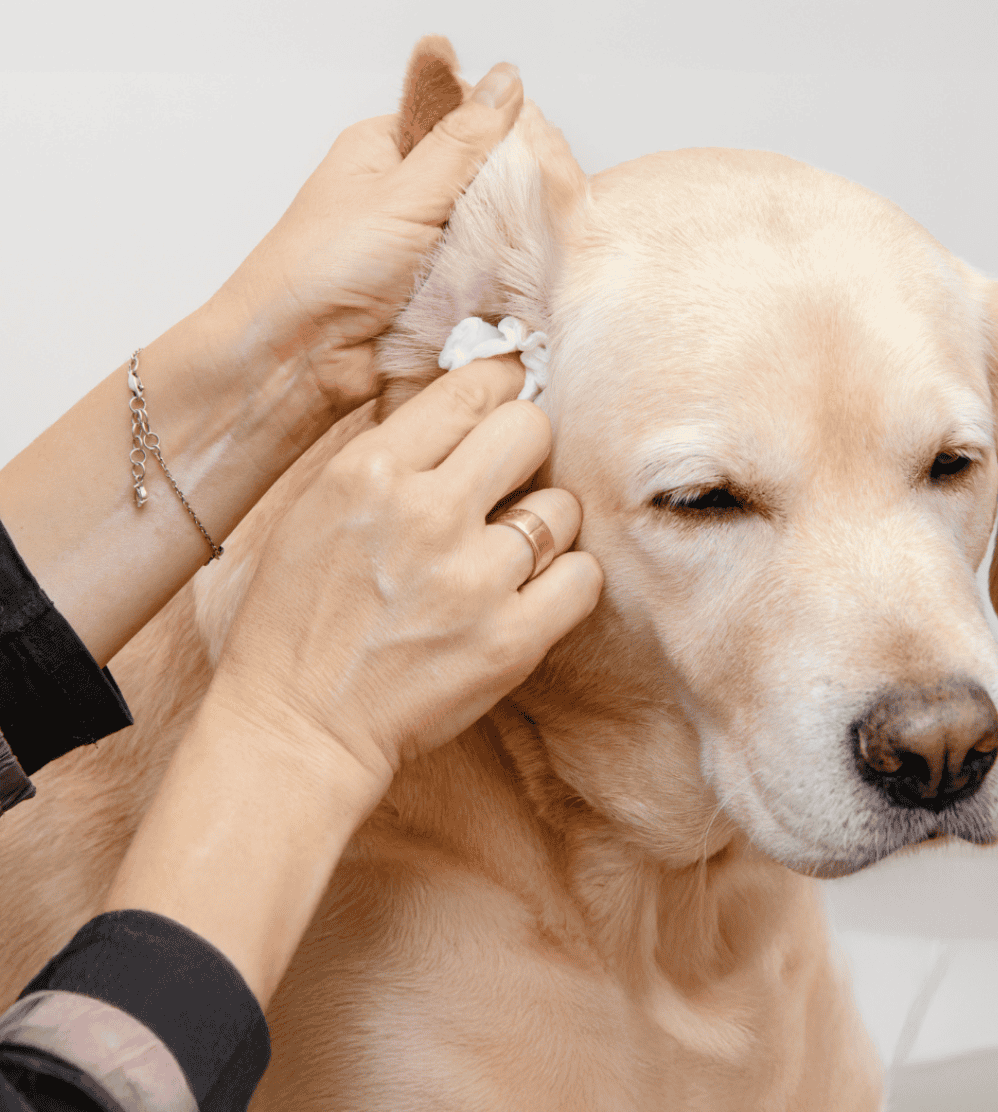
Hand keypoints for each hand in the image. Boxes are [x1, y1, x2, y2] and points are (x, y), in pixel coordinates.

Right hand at [204, 355, 603, 803]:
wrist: (299, 724)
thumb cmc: (298, 618)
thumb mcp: (317, 508)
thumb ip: (390, 456)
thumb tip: (464, 411)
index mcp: (370, 471)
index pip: (474, 389)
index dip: (501, 388)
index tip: (506, 401)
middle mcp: (426, 514)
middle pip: (532, 429)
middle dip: (527, 445)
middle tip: (511, 476)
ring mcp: (473, 580)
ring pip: (563, 507)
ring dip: (544, 524)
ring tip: (508, 552)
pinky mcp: (510, 640)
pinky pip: (584, 577)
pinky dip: (566, 581)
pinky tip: (532, 592)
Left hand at [208, 63, 523, 414]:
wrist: (298, 360)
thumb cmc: (324, 268)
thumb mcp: (402, 192)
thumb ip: (463, 143)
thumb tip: (507, 80)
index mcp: (385, 150)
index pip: (462, 123)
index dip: (503, 136)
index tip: (541, 155)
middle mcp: (403, 195)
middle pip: (482, 183)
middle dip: (508, 201)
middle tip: (535, 215)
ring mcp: (421, 249)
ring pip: (488, 237)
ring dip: (504, 252)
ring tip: (525, 259)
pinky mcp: (434, 297)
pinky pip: (481, 284)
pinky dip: (495, 289)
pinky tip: (515, 291)